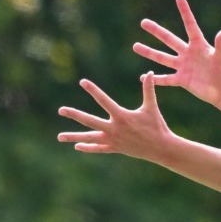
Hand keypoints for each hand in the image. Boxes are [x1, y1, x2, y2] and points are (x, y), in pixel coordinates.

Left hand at [56, 73, 174, 159]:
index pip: (103, 100)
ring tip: (59, 137)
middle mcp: (114, 128)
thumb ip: (149, 89)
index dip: (93, 90)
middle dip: (74, 115)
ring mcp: (113, 140)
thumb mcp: (151, 106)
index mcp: (121, 116)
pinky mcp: (115, 148)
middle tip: (61, 110)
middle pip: (89, 121)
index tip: (82, 82)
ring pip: (90, 138)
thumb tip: (150, 72)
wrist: (160, 148)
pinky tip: (77, 146)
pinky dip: (88, 147)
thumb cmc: (157, 126)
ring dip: (74, 137)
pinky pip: (98, 148)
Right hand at [133, 0, 220, 106]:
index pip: (190, 25)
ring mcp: (183, 66)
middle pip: (169, 39)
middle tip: (143, 22)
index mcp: (198, 44)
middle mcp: (188, 53)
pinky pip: (166, 79)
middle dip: (156, 31)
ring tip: (135, 46)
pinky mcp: (182, 80)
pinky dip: (156, 79)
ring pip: (163, 58)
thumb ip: (220, 45)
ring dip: (149, 52)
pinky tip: (143, 77)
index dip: (185, 12)